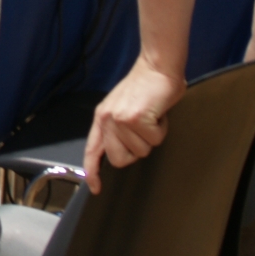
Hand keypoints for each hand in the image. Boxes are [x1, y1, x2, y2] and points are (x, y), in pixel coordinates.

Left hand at [82, 59, 184, 191]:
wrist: (157, 68)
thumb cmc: (145, 89)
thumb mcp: (121, 107)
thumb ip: (117, 128)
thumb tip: (120, 151)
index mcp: (102, 118)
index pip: (93, 150)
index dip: (93, 172)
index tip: (96, 188)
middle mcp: (107, 120)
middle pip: (120, 159)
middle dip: (137, 151)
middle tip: (143, 132)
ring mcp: (120, 120)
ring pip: (141, 151)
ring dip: (151, 137)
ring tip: (151, 118)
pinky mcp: (136, 119)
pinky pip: (154, 139)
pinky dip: (161, 129)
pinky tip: (158, 114)